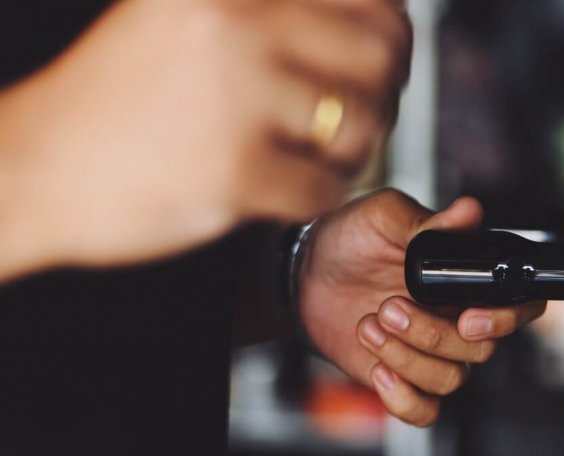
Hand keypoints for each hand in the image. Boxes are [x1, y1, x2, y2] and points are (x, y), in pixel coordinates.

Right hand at [0, 0, 409, 275]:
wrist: (38, 165)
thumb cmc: (122, 99)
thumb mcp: (188, 18)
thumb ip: (274, 14)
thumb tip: (386, 19)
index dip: (390, 29)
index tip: (382, 54)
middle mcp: (233, 25)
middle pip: (380, 53)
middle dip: (384, 90)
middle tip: (358, 112)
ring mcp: (234, 98)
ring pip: (361, 123)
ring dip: (353, 148)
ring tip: (314, 152)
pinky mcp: (235, 172)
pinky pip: (325, 188)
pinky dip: (313, 195)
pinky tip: (282, 186)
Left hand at [297, 190, 546, 425]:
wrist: (304, 275)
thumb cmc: (350, 240)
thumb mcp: (383, 217)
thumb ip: (428, 221)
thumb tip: (469, 212)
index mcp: (468, 282)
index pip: (521, 307)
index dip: (507, 320)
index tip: (468, 317)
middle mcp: (460, 320)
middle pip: (480, 349)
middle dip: (432, 333)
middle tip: (389, 306)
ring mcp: (434, 354)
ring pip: (451, 379)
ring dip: (407, 357)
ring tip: (369, 326)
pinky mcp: (405, 380)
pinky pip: (425, 411)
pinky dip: (403, 398)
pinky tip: (378, 369)